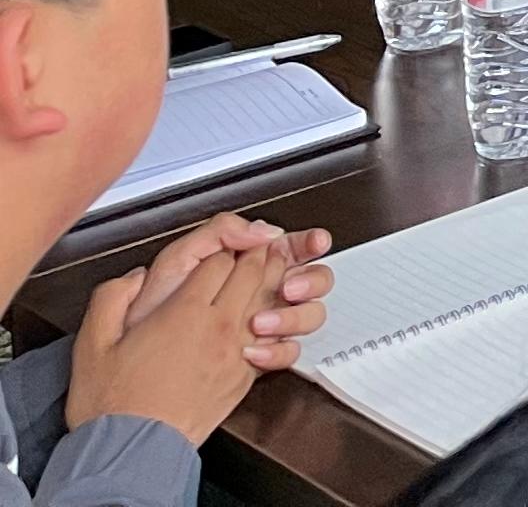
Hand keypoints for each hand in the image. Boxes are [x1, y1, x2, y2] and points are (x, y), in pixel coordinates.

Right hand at [66, 235, 289, 439]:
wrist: (132, 450)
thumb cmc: (113, 403)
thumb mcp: (92, 343)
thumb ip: (110, 298)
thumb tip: (134, 277)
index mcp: (184, 312)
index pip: (219, 260)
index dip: (220, 248)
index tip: (220, 248)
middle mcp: (218, 327)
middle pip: (253, 272)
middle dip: (255, 253)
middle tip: (257, 244)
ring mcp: (237, 351)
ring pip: (271, 300)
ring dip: (274, 281)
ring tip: (273, 268)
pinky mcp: (246, 376)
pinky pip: (277, 337)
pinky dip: (280, 321)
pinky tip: (273, 315)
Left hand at [126, 217, 332, 370]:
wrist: (135, 379)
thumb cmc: (150, 315)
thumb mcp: (177, 261)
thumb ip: (216, 233)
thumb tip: (259, 230)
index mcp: (242, 268)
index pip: (286, 248)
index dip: (301, 243)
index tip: (306, 243)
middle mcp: (258, 295)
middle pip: (310, 278)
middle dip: (309, 278)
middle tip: (288, 287)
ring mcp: (263, 327)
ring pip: (308, 314)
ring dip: (292, 317)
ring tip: (260, 323)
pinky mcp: (260, 359)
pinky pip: (289, 352)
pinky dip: (277, 351)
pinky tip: (254, 352)